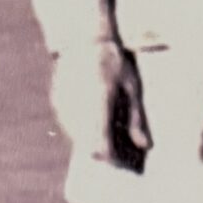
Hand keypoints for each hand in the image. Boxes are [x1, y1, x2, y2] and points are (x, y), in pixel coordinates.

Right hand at [49, 43, 150, 168]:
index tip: (124, 164)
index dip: (111, 160)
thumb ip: (136, 118)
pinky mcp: (58, 102)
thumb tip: (144, 145)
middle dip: (102, 156)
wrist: (83, 38)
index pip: (100, 145)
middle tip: (119, 158)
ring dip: (91, 143)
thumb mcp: (131, 87)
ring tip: (109, 143)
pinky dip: (83, 131)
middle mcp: (78, 108)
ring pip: (77, 138)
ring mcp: (64, 105)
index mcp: (98, 103)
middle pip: (87, 147)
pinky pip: (70, 126)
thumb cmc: (113, 60)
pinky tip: (95, 127)